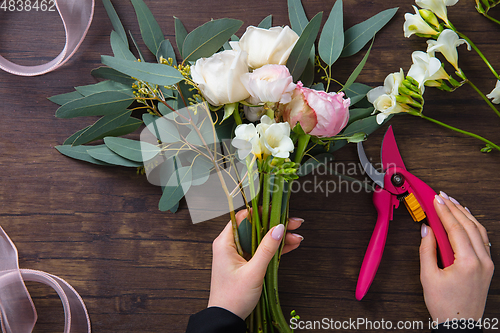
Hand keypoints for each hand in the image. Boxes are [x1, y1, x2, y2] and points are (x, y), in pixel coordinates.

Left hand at [207, 210, 303, 318]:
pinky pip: (261, 251)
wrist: (226, 319)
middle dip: (275, 225)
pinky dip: (275, 249)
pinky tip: (290, 245)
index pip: (243, 217)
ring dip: (278, 238)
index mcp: (225, 242)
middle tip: (293, 223)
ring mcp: (238, 255)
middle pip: (255, 227)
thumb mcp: (253, 272)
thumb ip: (267, 249)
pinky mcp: (246, 263)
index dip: (261, 212)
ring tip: (296, 236)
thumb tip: (278, 228)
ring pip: (260, 239)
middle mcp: (230, 245)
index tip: (278, 210)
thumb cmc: (233, 297)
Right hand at [420, 192, 493, 322]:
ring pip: (479, 230)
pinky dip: (473, 226)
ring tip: (452, 202)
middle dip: (454, 208)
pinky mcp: (487, 267)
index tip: (435, 200)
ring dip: (465, 214)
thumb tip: (426, 230)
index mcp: (467, 263)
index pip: (456, 229)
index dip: (444, 212)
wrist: (460, 325)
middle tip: (441, 197)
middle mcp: (482, 261)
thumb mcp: (428, 276)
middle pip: (469, 226)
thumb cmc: (444, 305)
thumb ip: (426, 250)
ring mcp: (487, 264)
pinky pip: (482, 240)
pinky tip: (465, 219)